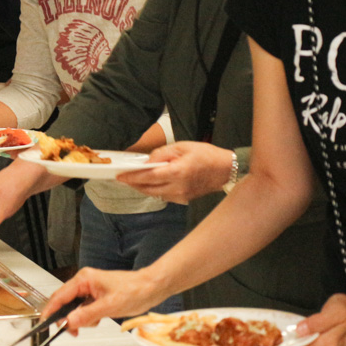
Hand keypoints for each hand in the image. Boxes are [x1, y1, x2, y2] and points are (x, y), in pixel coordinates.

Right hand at [43, 266, 169, 334]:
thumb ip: (88, 315)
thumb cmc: (135, 290)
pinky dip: (88, 318)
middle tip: (73, 331)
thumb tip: (69, 322)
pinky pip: (84, 310)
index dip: (50, 311)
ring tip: (96, 320)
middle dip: (68, 318)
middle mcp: (84, 282)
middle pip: (64, 302)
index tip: (44, 324)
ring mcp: (90, 289)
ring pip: (74, 308)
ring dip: (81, 319)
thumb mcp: (110, 306)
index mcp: (84, 279)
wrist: (152, 288)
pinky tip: (99, 318)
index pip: (60, 296)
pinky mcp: (96, 296)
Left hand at [116, 141, 233, 202]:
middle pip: (148, 188)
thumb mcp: (183, 146)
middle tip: (122, 178)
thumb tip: (147, 161)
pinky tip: (152, 183)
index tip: (119, 176)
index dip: (131, 177)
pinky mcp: (184, 199)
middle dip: (133, 184)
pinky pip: (164, 196)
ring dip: (143, 188)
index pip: (148, 177)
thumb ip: (162, 153)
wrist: (226, 170)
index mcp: (177, 172)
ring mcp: (181, 196)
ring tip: (134, 180)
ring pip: (155, 194)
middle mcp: (177, 187)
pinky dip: (155, 190)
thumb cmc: (206, 155)